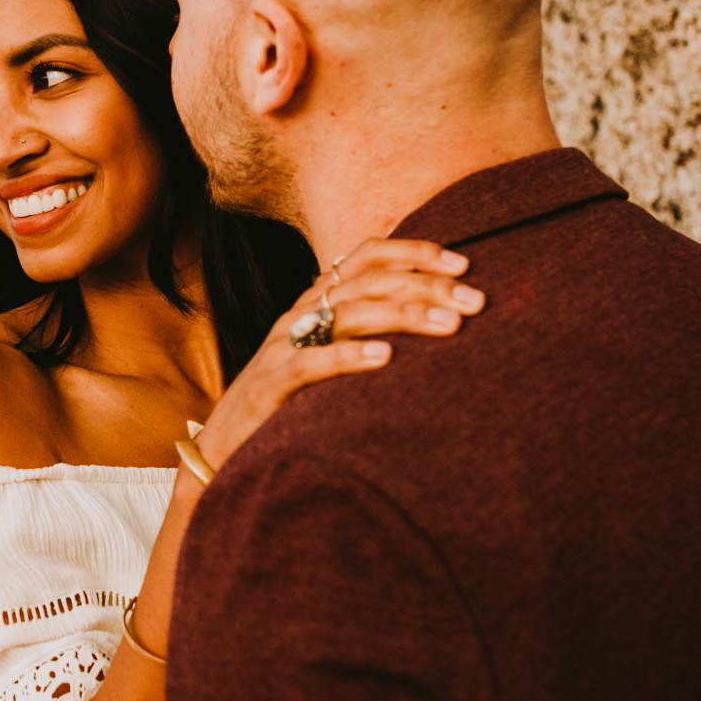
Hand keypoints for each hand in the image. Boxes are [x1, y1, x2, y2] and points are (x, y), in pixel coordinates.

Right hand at [192, 239, 480, 472]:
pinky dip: (348, 356)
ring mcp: (282, 346)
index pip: (367, 256)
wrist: (224, 448)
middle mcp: (299, 313)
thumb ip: (369, 332)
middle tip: (475, 302)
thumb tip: (439, 319)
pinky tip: (385, 358)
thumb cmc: (291, 402)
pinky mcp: (269, 384)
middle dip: (426, 286)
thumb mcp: (331, 356)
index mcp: (316, 300)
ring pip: (346, 314)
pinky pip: (310, 363)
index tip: (463, 264)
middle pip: (368, 282)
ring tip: (449, 325)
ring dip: (403, 315)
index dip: (414, 252)